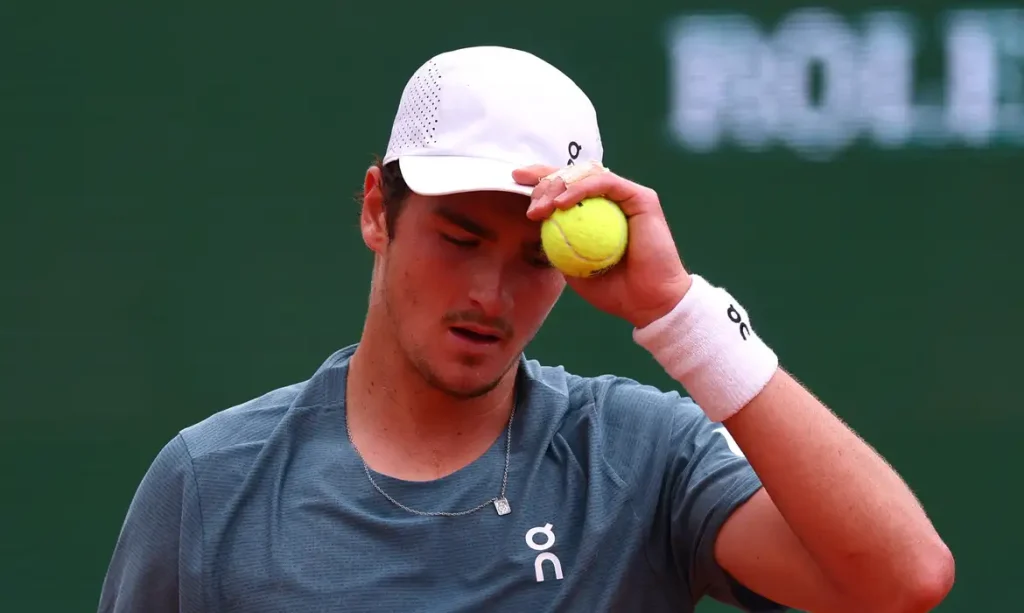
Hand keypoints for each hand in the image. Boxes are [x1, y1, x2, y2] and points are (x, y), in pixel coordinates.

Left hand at [512, 163, 691, 328]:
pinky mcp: (640, 197)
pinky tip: (561, 204)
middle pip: (573, 174)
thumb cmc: (614, 290)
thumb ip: (557, 243)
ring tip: (541, 207)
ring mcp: (626, 196)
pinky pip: (605, 184)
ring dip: (558, 185)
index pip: (565, 187)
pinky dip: (581, 188)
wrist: (648, 303)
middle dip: (545, 181)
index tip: (515, 179)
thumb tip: (532, 224)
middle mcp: (611, 199)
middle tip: (529, 203)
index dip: (540, 179)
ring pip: (586, 174)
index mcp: (595, 212)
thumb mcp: (572, 267)